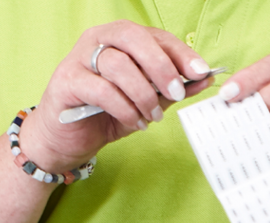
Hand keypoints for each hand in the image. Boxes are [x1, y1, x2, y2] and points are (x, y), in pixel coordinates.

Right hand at [16, 20, 216, 171]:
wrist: (65, 140)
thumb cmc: (103, 114)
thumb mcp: (145, 102)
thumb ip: (170, 89)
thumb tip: (203, 80)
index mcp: (119, 38)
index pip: (155, 35)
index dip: (180, 52)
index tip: (200, 72)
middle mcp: (97, 40)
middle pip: (134, 39)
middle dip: (161, 66)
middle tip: (176, 93)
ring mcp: (78, 58)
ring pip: (118, 64)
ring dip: (143, 94)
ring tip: (152, 116)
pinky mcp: (66, 81)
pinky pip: (102, 90)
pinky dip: (124, 108)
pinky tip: (134, 122)